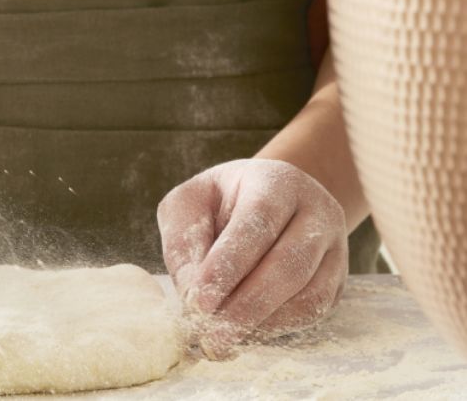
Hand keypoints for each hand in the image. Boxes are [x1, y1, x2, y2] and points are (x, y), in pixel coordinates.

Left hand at [157, 159, 347, 358]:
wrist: (264, 201)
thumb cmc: (217, 203)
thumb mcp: (188, 205)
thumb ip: (183, 241)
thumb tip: (192, 292)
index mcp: (276, 182)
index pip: (258, 223)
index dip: (228, 265)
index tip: (199, 301)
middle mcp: (316, 210)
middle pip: (289, 265)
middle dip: (246, 306)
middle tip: (211, 336)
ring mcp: (334, 246)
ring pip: (308, 294)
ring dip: (262, 323)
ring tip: (223, 340)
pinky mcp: (337, 278)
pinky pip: (314, 310)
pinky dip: (278, 327)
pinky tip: (246, 332)